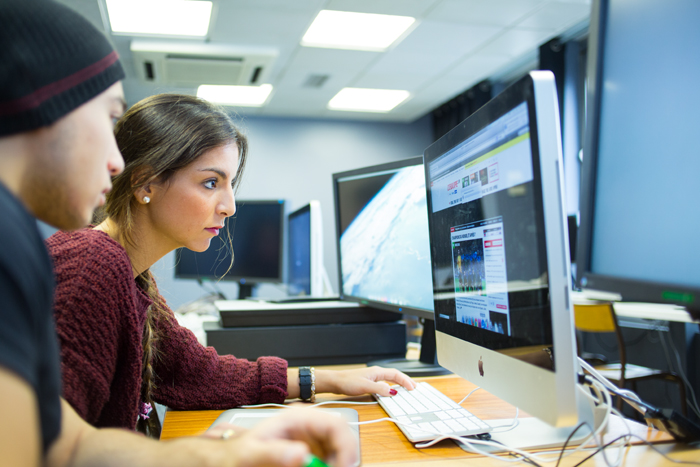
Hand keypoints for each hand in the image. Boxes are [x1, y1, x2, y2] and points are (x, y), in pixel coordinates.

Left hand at [209, 409, 357, 466]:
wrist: (229, 458)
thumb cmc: (237, 452)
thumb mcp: (250, 453)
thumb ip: (274, 453)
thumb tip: (301, 453)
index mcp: (297, 418)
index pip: (336, 424)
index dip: (346, 446)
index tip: (344, 466)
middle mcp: (309, 426)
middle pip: (342, 439)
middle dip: (344, 459)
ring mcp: (311, 440)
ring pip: (338, 451)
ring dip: (337, 463)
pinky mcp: (311, 453)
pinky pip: (328, 460)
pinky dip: (328, 466)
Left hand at [316, 366, 415, 396]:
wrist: (335, 382)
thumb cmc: (347, 382)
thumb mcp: (365, 386)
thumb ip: (379, 388)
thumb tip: (392, 391)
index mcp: (377, 372)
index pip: (396, 374)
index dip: (406, 381)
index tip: (413, 387)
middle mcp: (376, 373)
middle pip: (395, 375)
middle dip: (405, 381)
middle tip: (414, 388)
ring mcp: (373, 377)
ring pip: (390, 379)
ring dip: (399, 384)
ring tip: (407, 389)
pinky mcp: (369, 382)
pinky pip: (384, 383)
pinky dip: (391, 386)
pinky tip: (391, 391)